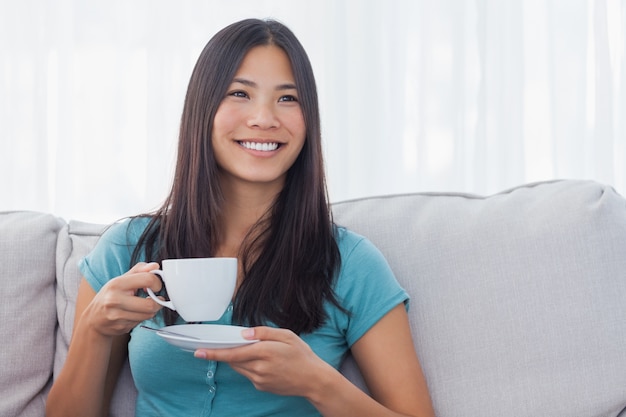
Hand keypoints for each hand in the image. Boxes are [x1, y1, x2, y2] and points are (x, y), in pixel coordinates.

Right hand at [81, 262, 163, 336]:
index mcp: (117, 284)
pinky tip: (135, 313)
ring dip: (151, 310)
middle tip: (156, 298)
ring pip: (148, 314)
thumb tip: (155, 266)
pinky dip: (142, 317)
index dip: (157, 283)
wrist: (93, 319)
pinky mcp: (120, 327)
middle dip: (158, 301)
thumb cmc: (110, 295)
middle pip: (150, 304)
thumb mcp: (121, 279)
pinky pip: (141, 322)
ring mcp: (117, 316)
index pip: (148, 280)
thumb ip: (139, 270)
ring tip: (144, 305)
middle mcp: (115, 300)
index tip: (155, 286)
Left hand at [194, 327, 334, 397]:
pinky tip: (260, 360)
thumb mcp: (287, 335)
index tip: (199, 351)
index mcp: (265, 352)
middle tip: (220, 343)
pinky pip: (248, 374)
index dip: (214, 352)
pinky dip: (248, 365)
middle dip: (225, 351)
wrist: (313, 380)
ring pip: (239, 367)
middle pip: (233, 360)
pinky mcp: (261, 386)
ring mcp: (260, 379)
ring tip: (247, 350)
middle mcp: (259, 368)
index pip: (233, 352)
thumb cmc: (302, 355)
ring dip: (237, 358)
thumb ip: (264, 332)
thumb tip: (245, 332)